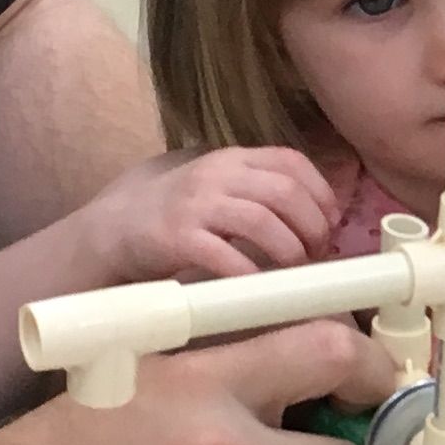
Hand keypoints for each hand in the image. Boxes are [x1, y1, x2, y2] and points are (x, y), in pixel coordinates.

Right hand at [63, 146, 337, 286]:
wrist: (113, 230)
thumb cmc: (177, 213)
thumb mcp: (218, 187)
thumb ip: (257, 190)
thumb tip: (316, 216)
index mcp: (231, 158)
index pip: (291, 162)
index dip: (321, 193)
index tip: (331, 223)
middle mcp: (215, 174)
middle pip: (284, 192)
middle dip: (312, 226)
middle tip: (317, 254)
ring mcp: (195, 204)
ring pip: (261, 220)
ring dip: (289, 249)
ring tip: (294, 270)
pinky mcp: (176, 237)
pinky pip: (224, 254)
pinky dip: (250, 273)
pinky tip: (259, 286)